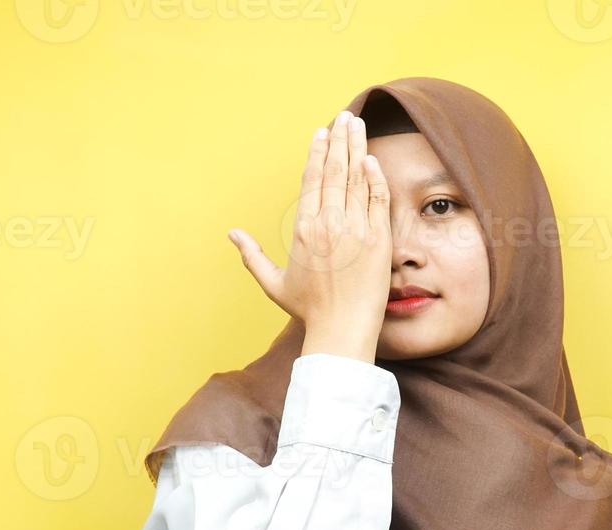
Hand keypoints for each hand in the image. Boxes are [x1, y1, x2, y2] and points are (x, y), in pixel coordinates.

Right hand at [228, 109, 391, 361]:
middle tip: (344, 116)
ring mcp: (355, 229)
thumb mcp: (273, 283)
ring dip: (357, 148)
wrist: (342, 330)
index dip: (318, 152)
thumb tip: (232, 234)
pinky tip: (372, 158)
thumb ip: (252, 255)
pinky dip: (375, 177)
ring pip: (356, 178)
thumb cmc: (309, 310)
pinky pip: (377, 199)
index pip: (312, 179)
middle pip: (335, 170)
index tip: (322, 132)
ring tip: (358, 125)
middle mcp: (328, 223)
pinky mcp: (378, 239)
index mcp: (304, 229)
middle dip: (340, 139)